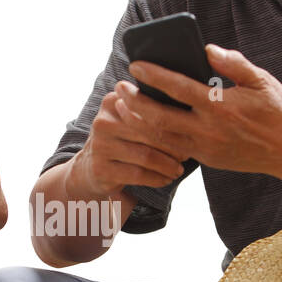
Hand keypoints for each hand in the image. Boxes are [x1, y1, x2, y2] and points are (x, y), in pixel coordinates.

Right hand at [69, 89, 185, 199]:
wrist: (91, 167)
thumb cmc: (122, 141)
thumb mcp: (130, 119)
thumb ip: (151, 110)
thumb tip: (189, 114)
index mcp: (114, 101)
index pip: (150, 111)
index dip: (173, 124)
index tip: (188, 134)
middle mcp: (103, 121)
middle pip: (149, 133)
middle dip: (173, 146)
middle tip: (187, 155)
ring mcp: (100, 146)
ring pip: (146, 156)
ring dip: (167, 166)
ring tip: (178, 170)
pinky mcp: (100, 169)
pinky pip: (138, 174)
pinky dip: (156, 178)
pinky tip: (166, 179)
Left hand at [116, 44, 281, 175]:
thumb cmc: (278, 112)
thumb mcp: (262, 80)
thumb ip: (233, 63)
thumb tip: (207, 49)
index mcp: (221, 107)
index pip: (178, 88)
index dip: (154, 76)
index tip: (135, 65)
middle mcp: (209, 130)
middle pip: (160, 117)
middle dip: (136, 102)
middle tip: (121, 87)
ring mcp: (206, 149)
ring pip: (162, 137)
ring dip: (140, 121)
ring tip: (125, 105)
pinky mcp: (207, 160)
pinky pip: (173, 148)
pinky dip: (156, 136)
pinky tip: (145, 123)